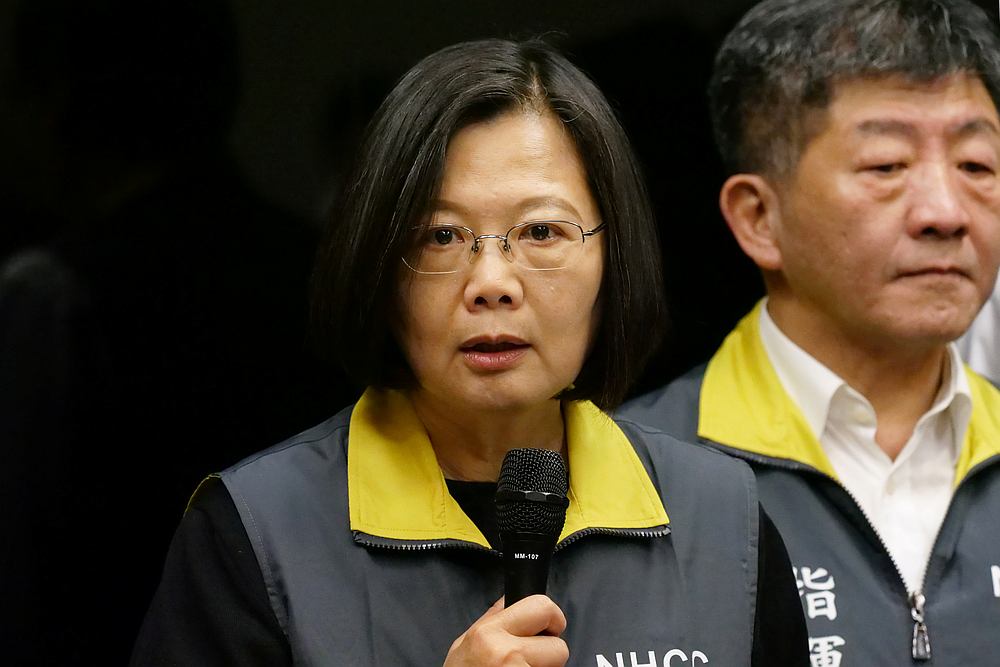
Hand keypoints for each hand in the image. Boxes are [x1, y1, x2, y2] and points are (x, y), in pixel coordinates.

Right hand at [444, 595, 568, 665]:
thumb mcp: (464, 645)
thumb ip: (491, 620)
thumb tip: (511, 599)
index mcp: (489, 634)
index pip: (541, 606)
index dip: (552, 618)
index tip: (548, 628)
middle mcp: (506, 655)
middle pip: (559, 646)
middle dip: (551, 653)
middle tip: (533, 659)